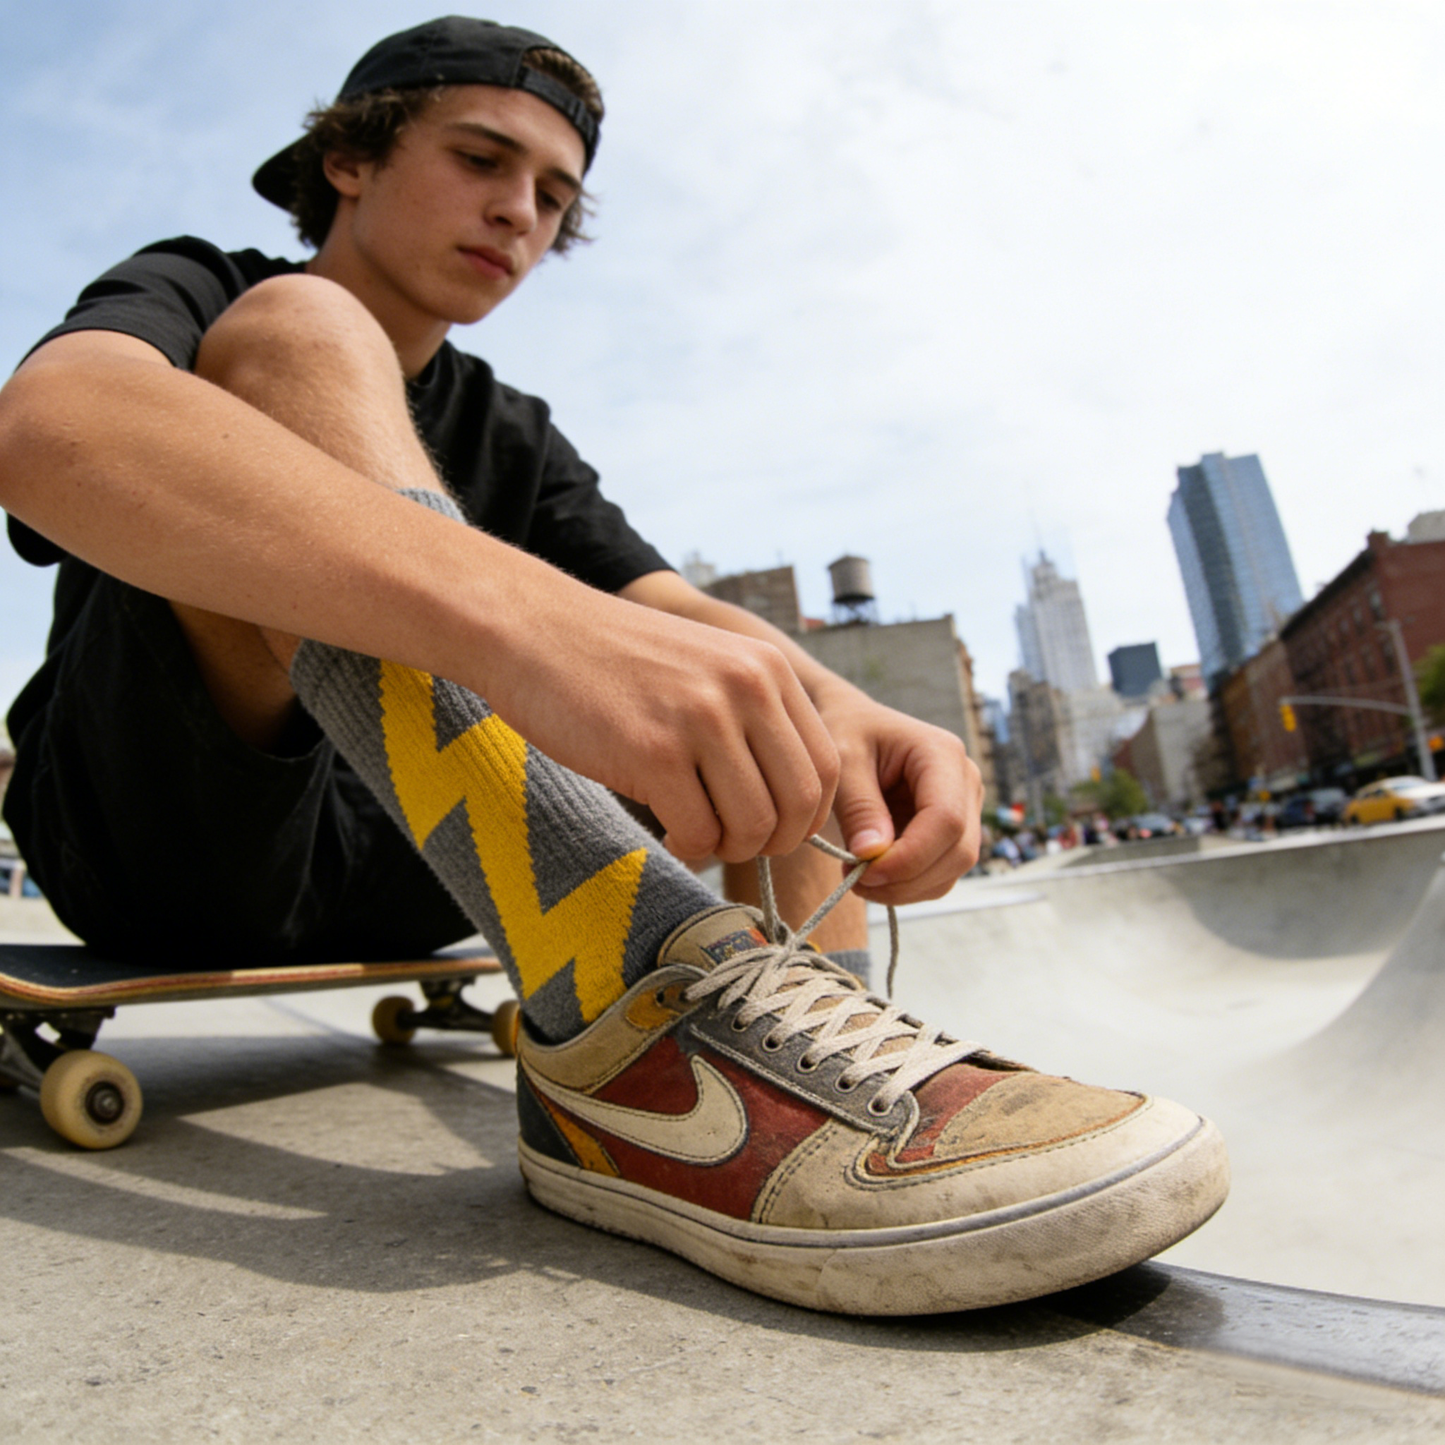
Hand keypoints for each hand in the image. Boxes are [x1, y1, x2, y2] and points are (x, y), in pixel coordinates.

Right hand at [480, 582, 840, 864]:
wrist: (534, 630)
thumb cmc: (617, 662)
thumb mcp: (708, 665)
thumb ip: (754, 716)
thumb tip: (791, 803)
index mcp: (767, 669)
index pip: (828, 766)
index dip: (808, 815)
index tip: (776, 829)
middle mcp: (745, 689)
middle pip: (800, 803)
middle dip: (773, 842)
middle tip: (735, 843)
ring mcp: (701, 720)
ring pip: (753, 826)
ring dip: (728, 847)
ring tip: (697, 831)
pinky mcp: (653, 753)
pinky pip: (698, 832)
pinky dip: (688, 846)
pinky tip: (666, 828)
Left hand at [817, 685, 981, 904]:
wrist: (855, 726)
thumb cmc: (847, 733)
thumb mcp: (842, 762)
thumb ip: (858, 806)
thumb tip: (872, 854)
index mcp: (942, 754)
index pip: (946, 820)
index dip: (910, 857)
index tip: (864, 872)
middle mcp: (965, 782)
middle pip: (959, 851)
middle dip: (907, 879)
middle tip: (855, 881)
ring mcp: (964, 808)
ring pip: (952, 870)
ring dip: (906, 888)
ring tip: (857, 878)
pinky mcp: (952, 831)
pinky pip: (940, 872)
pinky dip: (908, 885)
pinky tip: (872, 874)